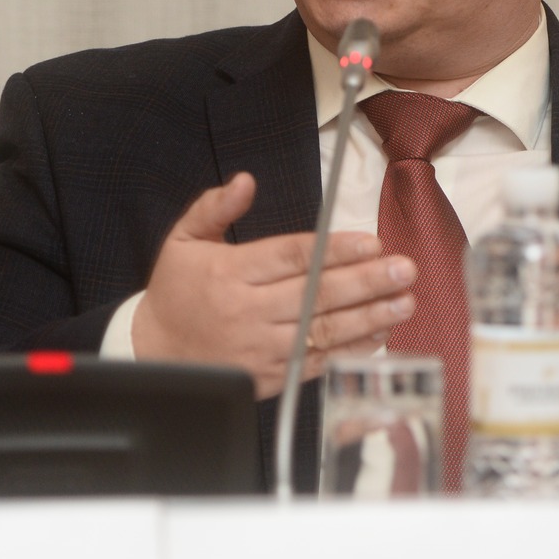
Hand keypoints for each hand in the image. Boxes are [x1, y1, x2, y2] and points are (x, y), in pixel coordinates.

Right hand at [131, 173, 418, 397]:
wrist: (153, 354)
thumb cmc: (176, 293)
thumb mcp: (183, 242)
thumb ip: (214, 209)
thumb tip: (245, 181)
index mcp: (230, 274)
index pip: (292, 258)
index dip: (335, 251)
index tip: (372, 242)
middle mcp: (248, 312)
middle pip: (316, 295)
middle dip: (366, 282)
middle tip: (405, 270)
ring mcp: (261, 348)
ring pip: (323, 331)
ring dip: (369, 317)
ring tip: (405, 302)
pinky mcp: (270, 376)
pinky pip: (317, 362)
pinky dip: (350, 350)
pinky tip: (380, 335)